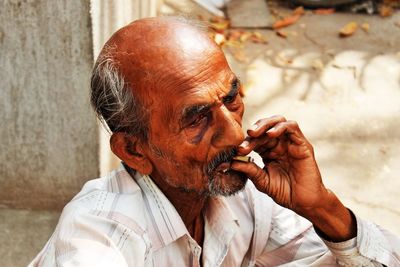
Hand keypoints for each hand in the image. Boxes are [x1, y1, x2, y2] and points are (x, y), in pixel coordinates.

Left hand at [231, 115, 356, 240]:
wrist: (303, 203)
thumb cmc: (285, 192)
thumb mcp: (262, 181)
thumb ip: (249, 170)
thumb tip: (231, 162)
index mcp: (269, 151)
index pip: (255, 139)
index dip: (246, 142)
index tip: (238, 151)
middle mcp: (280, 144)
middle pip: (265, 127)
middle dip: (254, 131)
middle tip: (246, 136)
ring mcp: (291, 143)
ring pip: (278, 121)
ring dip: (265, 124)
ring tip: (254, 132)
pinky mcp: (302, 144)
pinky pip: (292, 127)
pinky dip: (280, 127)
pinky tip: (270, 134)